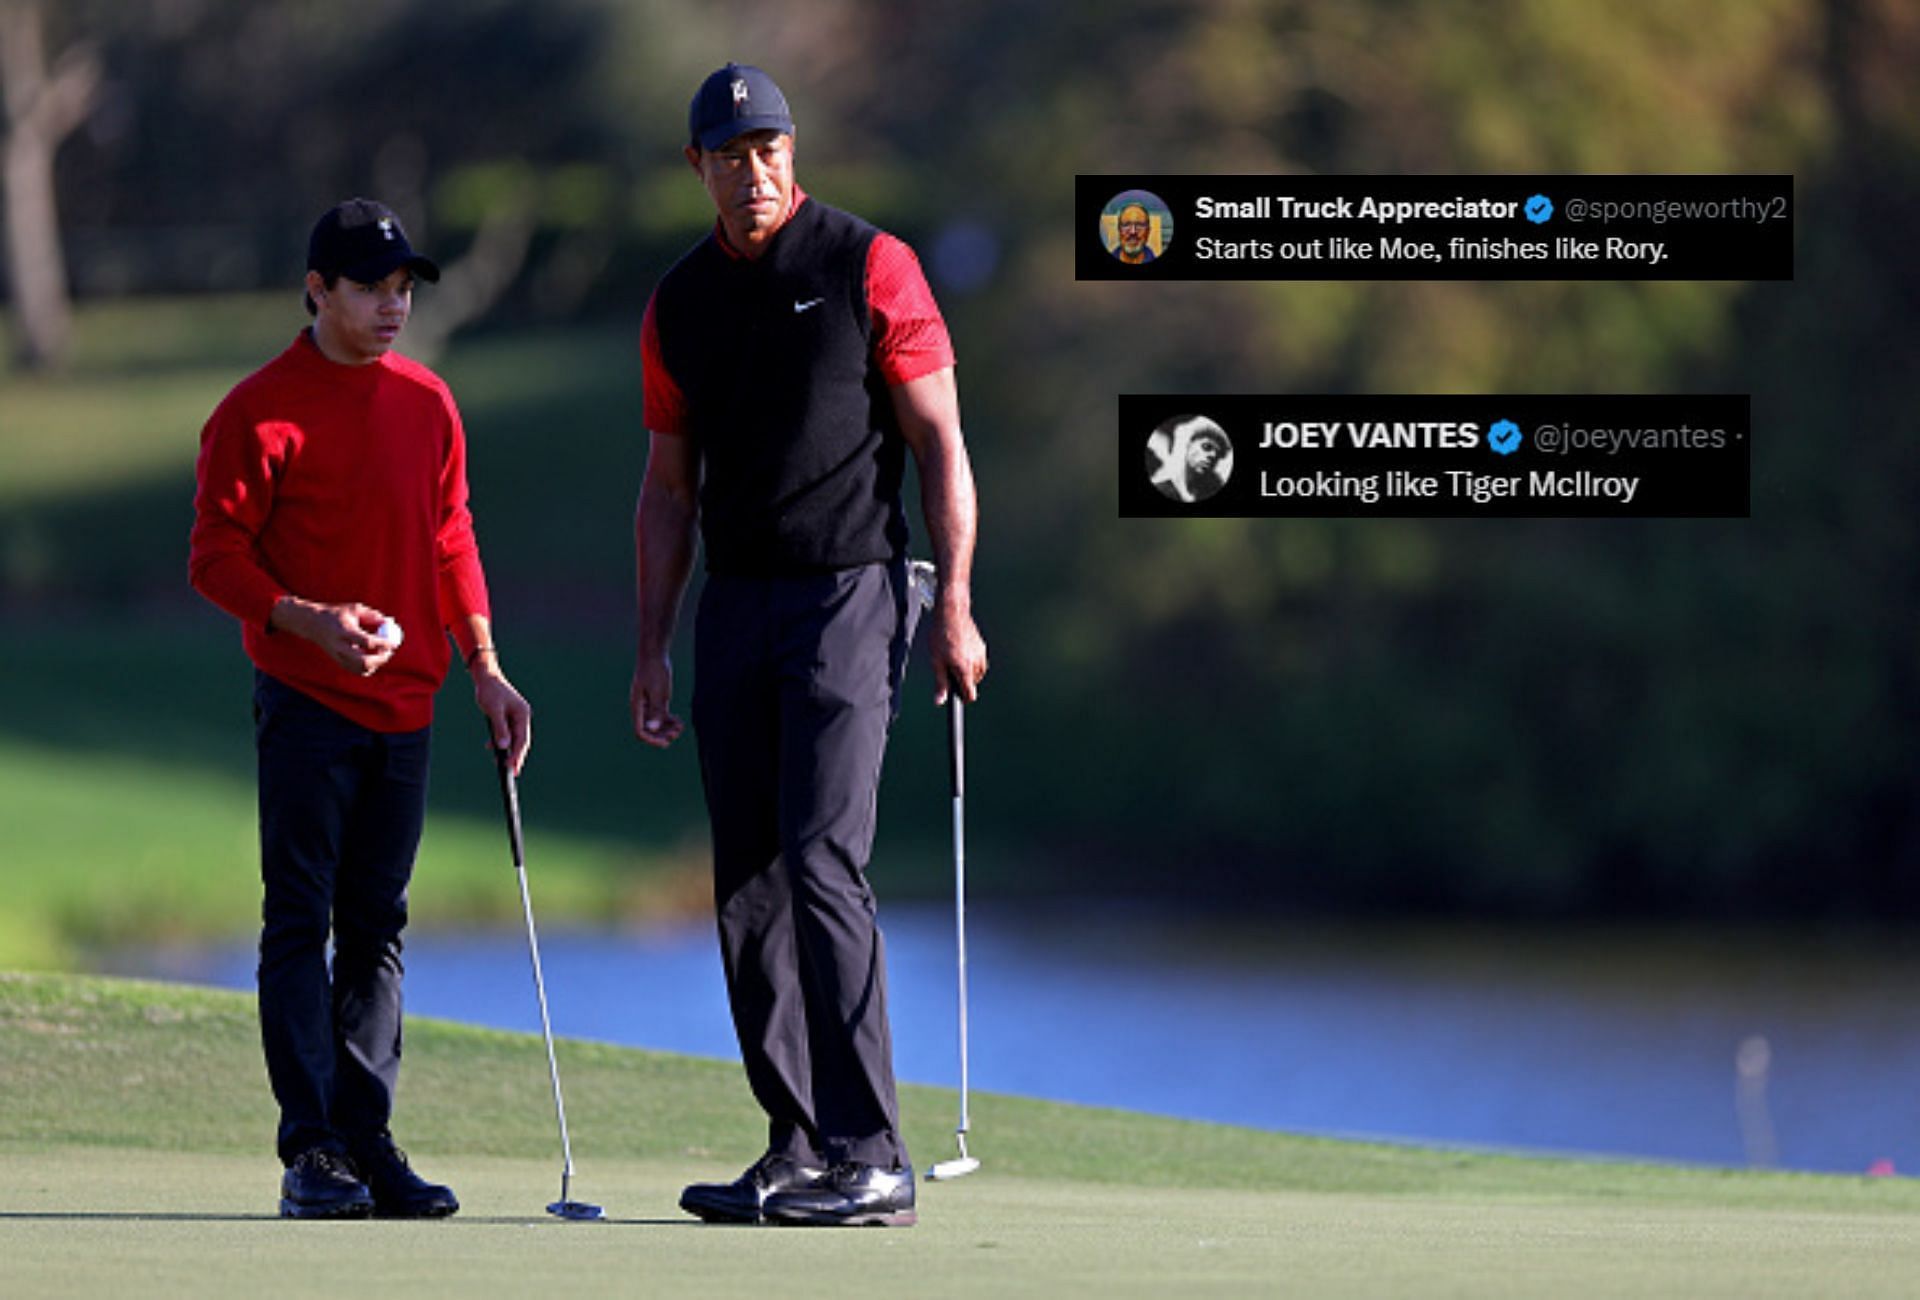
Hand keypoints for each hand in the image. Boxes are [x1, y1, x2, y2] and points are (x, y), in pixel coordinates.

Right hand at [273, 598, 395, 676]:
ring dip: (376, 664)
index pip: (366, 642)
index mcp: (344, 631)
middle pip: (363, 661)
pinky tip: (373, 658)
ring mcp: (338, 656)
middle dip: (380, 659)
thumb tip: (390, 623)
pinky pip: (357, 671)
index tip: (393, 642)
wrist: (312, 623)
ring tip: (382, 654)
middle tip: (389, 652)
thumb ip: (373, 616)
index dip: (383, 643)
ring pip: (360, 669)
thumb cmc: (337, 614)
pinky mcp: (338, 662)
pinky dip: (369, 668)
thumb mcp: (355, 609)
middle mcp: (340, 646)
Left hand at [472, 658, 531, 773]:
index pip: (522, 739)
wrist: (486, 676)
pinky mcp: (508, 716)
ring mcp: (515, 717)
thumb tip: (504, 746)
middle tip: (513, 773)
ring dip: (507, 750)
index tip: (512, 768)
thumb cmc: (490, 691)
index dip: (518, 755)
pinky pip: (507, 732)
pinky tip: (491, 747)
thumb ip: (500, 729)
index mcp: (522, 714)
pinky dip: (501, 741)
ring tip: (501, 764)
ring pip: (513, 738)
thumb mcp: (494, 710)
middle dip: (516, 756)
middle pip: (521, 741)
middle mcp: (522, 716)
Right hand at [631, 655, 683, 748]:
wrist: (654, 655)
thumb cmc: (653, 670)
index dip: (651, 740)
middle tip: (675, 734)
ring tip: (680, 727)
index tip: (665, 743)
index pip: (640, 731)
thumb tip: (653, 729)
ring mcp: (649, 706)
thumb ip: (656, 710)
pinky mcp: (657, 702)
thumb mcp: (657, 691)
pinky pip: (662, 717)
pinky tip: (679, 722)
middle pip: (649, 730)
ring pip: (657, 725)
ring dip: (668, 729)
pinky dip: (670, 721)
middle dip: (662, 735)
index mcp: (637, 707)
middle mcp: (641, 709)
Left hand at [929, 605, 987, 704]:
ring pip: (977, 672)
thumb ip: (940, 683)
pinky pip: (979, 660)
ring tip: (953, 659)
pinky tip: (960, 650)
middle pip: (973, 683)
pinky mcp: (982, 646)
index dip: (963, 698)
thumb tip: (939, 700)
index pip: (970, 694)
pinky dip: (971, 660)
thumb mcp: (936, 661)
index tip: (957, 697)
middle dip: (963, 681)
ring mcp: (981, 653)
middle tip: (949, 670)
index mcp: (964, 669)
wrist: (952, 613)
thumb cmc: (942, 634)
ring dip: (968, 671)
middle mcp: (976, 663)